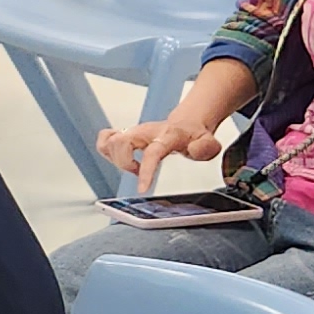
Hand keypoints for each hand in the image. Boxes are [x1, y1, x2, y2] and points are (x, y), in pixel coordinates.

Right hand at [99, 113, 225, 192]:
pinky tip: (121, 160)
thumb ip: (205, 148)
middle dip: (124, 163)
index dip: (144, 171)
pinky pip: (104, 140)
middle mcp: (145, 132)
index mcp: (166, 136)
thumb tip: (193, 150)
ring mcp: (133, 131)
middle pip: (120, 142)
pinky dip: (107, 152)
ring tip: (132, 166)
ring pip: (108, 142)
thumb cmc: (193, 137)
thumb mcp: (208, 143)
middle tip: (137, 171)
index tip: (141, 189)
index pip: (151, 152)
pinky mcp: (125, 133)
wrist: (186, 124)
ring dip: (116, 160)